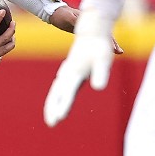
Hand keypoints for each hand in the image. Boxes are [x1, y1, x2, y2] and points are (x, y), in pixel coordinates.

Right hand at [43, 10, 118, 126]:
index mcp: (75, 73)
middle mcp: (68, 74)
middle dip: (53, 109)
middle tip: (51, 124)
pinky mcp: (69, 71)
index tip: (58, 119)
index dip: (62, 106)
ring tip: (51, 118)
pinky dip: (56, 96)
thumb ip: (101, 74)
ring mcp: (67, 72)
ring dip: (52, 104)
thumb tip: (99, 87)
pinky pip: (59, 87)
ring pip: (56, 91)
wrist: (92, 32)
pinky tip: (57, 100)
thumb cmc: (99, 47)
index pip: (67, 93)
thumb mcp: (103, 60)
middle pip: (57, 94)